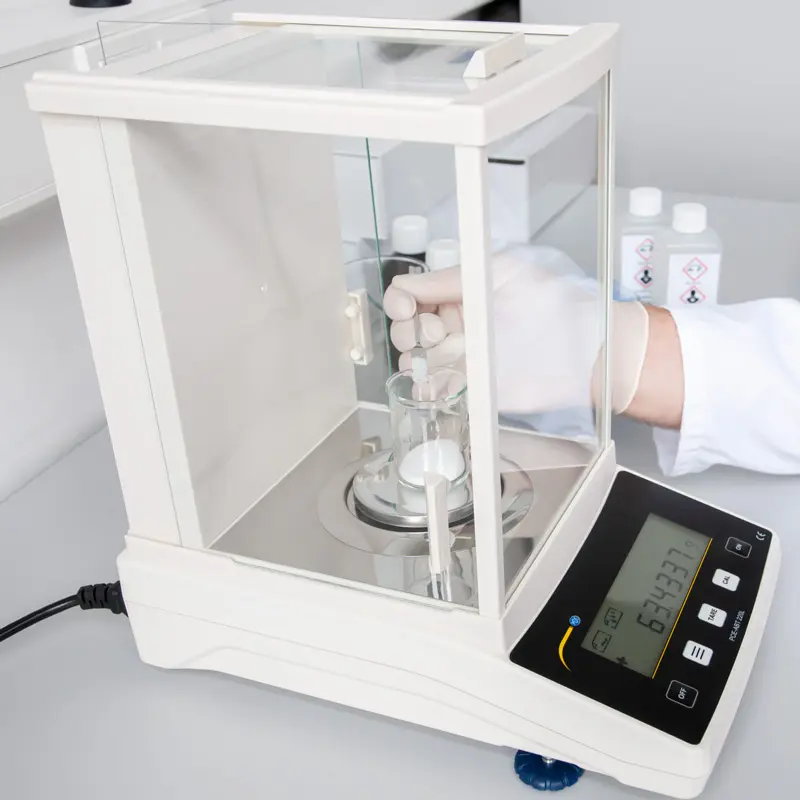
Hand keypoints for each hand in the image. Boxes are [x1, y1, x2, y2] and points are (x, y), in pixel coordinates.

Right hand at [383, 247, 604, 414]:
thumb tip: (410, 286)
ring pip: (416, 361)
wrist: (586, 350)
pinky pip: (435, 390)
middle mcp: (456, 325)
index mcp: (459, 293)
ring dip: (423, 360)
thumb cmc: (556, 305)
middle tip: (441, 334)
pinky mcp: (472, 386)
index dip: (402, 303)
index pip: (409, 295)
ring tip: (455, 356)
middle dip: (412, 332)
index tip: (409, 310)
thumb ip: (454, 279)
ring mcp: (461, 357)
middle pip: (406, 329)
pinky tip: (442, 383)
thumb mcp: (503, 272)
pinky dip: (430, 389)